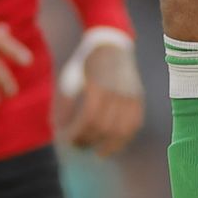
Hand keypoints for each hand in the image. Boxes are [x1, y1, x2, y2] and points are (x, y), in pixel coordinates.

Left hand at [56, 39, 145, 156]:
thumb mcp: (71, 78)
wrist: (112, 45)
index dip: (77, 133)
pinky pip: (134, 125)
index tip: (67, 140)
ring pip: (121, 130)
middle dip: (89, 140)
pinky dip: (124, 139)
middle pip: (103, 127)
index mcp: (98, 87)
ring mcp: (131, 96)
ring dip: (108, 146)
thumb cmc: (86, 63)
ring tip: (97, 152)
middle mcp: (117, 93)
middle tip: (78, 145)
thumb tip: (58, 128)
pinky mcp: (138, 99)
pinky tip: (113, 145)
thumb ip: (65, 103)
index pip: (88, 119)